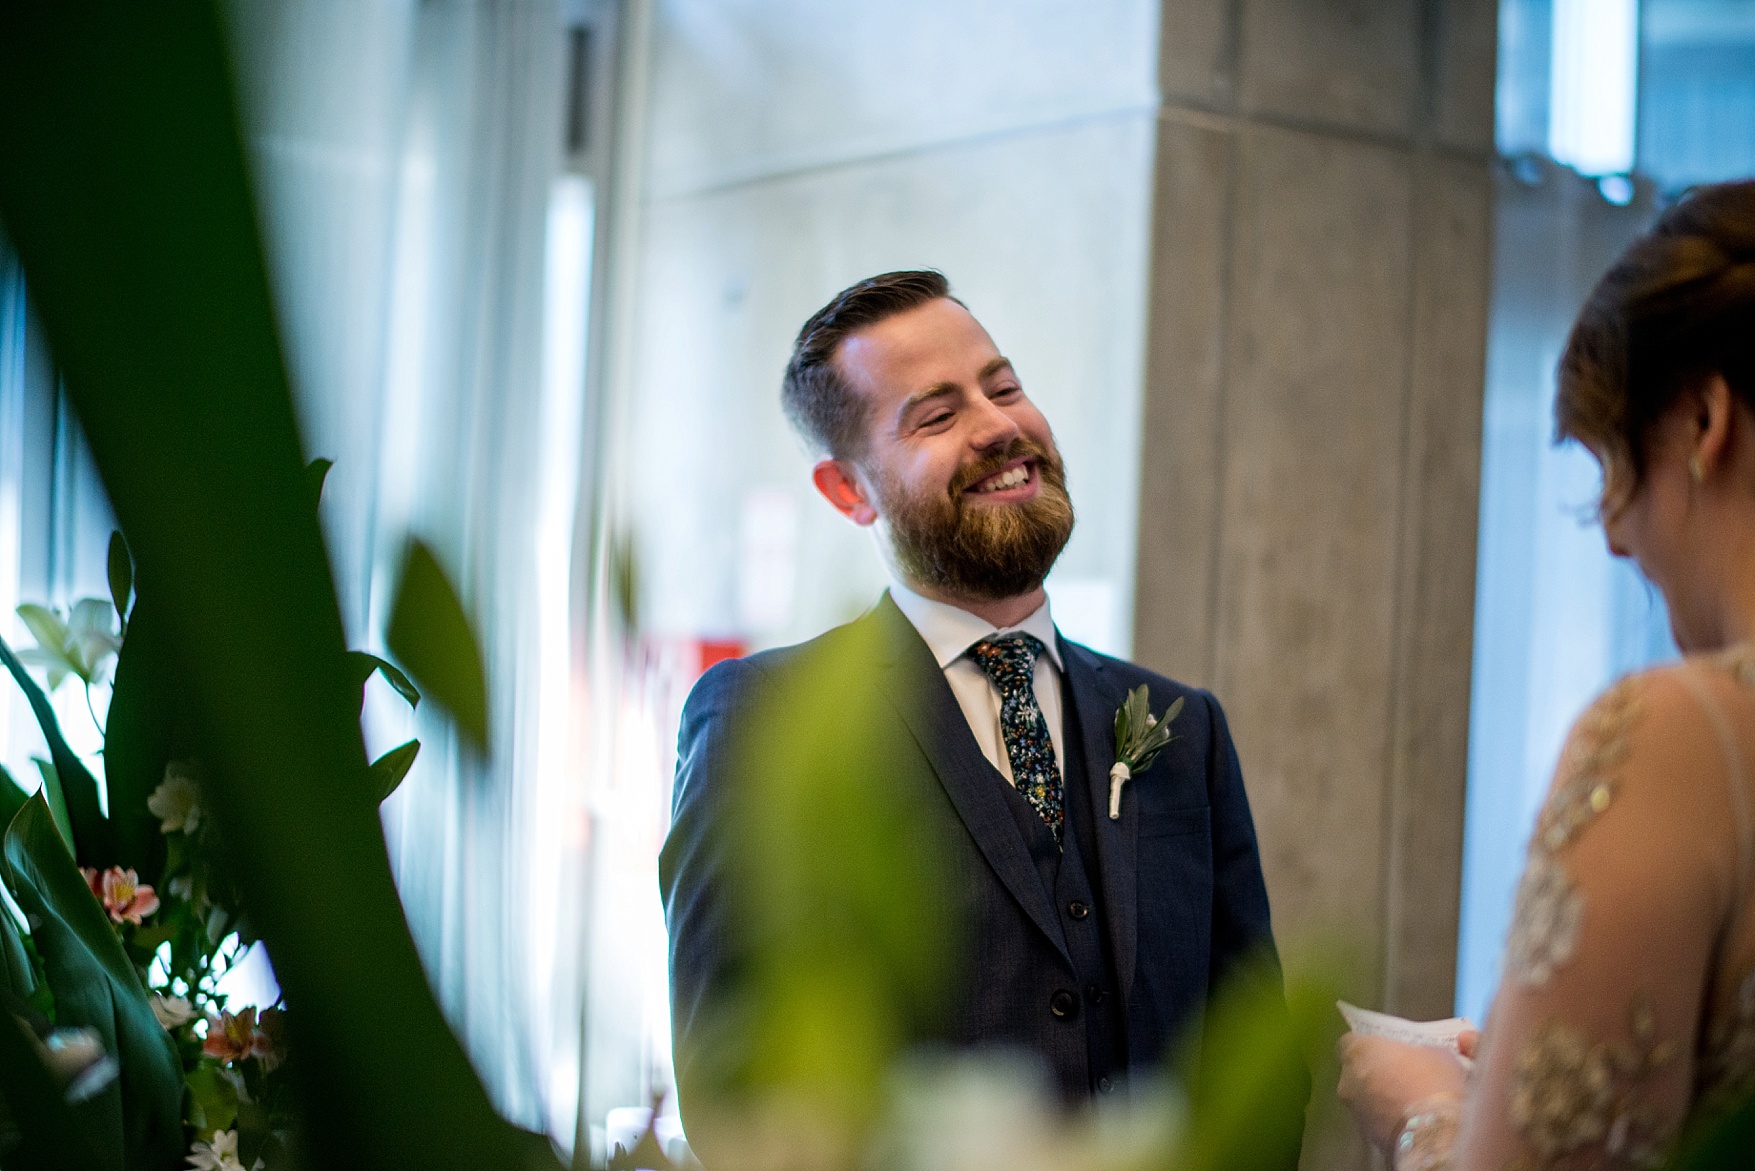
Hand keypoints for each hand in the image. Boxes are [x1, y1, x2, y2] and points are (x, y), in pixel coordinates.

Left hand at [1336, 1033, 1468, 1153]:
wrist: (1438, 1136)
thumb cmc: (1436, 1083)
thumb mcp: (1435, 1053)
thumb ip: (1415, 1053)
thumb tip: (1416, 1058)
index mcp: (1359, 1052)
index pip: (1350, 1043)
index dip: (1368, 1048)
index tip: (1387, 1052)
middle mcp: (1348, 1081)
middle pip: (1355, 1074)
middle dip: (1374, 1075)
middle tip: (1402, 1079)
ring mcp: (1355, 1113)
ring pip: (1364, 1101)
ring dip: (1381, 1101)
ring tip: (1411, 1106)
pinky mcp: (1368, 1138)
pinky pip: (1375, 1123)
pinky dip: (1388, 1123)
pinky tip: (1411, 1126)